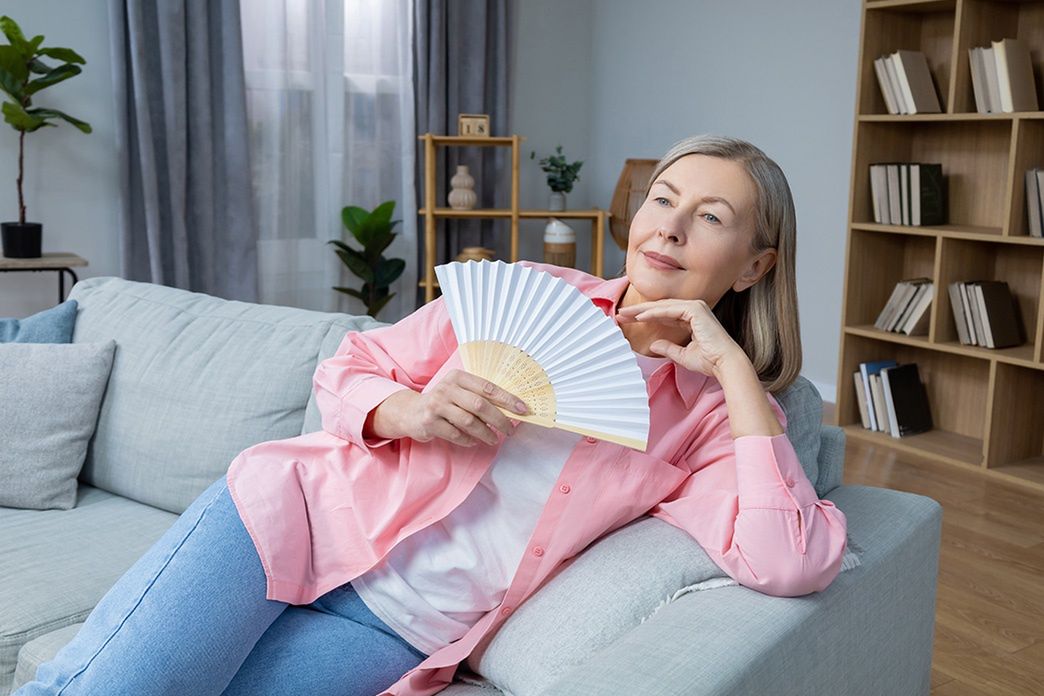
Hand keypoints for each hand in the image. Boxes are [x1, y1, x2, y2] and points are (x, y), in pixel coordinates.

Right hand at [407, 369, 528, 446]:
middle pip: (480, 405)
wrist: (411, 411)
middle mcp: (447, 388)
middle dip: (499, 419)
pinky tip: (474, 441)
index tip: (523, 409)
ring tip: (493, 439)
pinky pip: (456, 434)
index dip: (507, 399)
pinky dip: (468, 440)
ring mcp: (437, 405)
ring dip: (485, 433)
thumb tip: (510, 408)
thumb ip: (478, 395)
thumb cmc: (443, 401)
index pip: (488, 387)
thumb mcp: (458, 391)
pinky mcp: (430, 422)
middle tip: (510, 430)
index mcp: (458, 377)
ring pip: (469, 421)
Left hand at [616, 299, 744, 377]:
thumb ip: (668, 348)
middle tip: (620, 314)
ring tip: (624, 314)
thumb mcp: (683, 355)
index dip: (644, 316)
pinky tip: (639, 317)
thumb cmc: (709, 361)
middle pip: (660, 307)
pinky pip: (669, 309)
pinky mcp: (695, 310)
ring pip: (662, 306)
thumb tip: (654, 345)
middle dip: (639, 310)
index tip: (627, 320)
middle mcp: (694, 309)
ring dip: (642, 310)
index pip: (663, 313)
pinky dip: (653, 313)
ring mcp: (695, 307)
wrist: (724, 364)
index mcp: (692, 318)